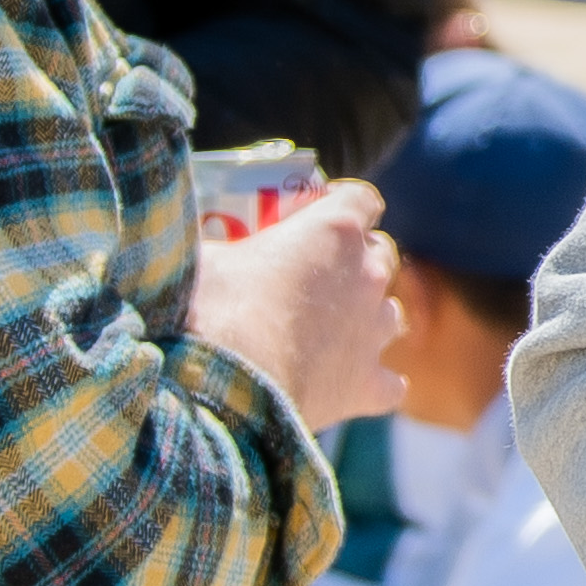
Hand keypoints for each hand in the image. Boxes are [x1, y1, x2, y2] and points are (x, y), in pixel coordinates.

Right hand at [192, 179, 406, 425]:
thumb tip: (196, 242)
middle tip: (315, 275)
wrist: (222, 385)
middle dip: (355, 259)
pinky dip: (373, 383)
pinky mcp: (370, 384)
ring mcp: (374, 331)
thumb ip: (216, 243)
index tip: (317, 214)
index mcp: (334, 230)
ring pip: (390, 314)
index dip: (342, 203)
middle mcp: (368, 275)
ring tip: (327, 333)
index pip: (360, 199)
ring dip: (365, 318)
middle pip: (382, 253)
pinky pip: (390, 383)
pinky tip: (347, 386)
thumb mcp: (201, 257)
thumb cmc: (208, 309)